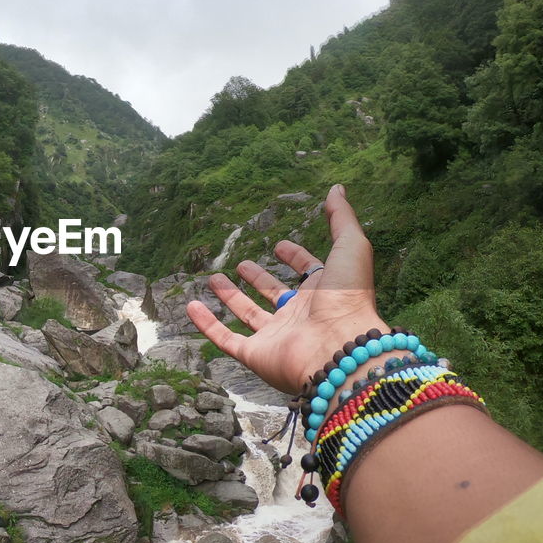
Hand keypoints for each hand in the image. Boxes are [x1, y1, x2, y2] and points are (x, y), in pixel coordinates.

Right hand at [187, 184, 385, 394]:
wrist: (338, 347)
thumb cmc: (348, 297)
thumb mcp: (350, 246)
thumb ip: (341, 218)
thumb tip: (337, 187)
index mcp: (323, 291)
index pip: (307, 271)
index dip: (296, 257)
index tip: (280, 245)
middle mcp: (299, 314)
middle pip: (274, 294)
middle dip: (258, 278)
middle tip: (242, 264)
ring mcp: (276, 336)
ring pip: (248, 315)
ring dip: (231, 297)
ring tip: (214, 278)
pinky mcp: (256, 355)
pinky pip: (226, 339)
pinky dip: (207, 325)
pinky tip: (192, 307)